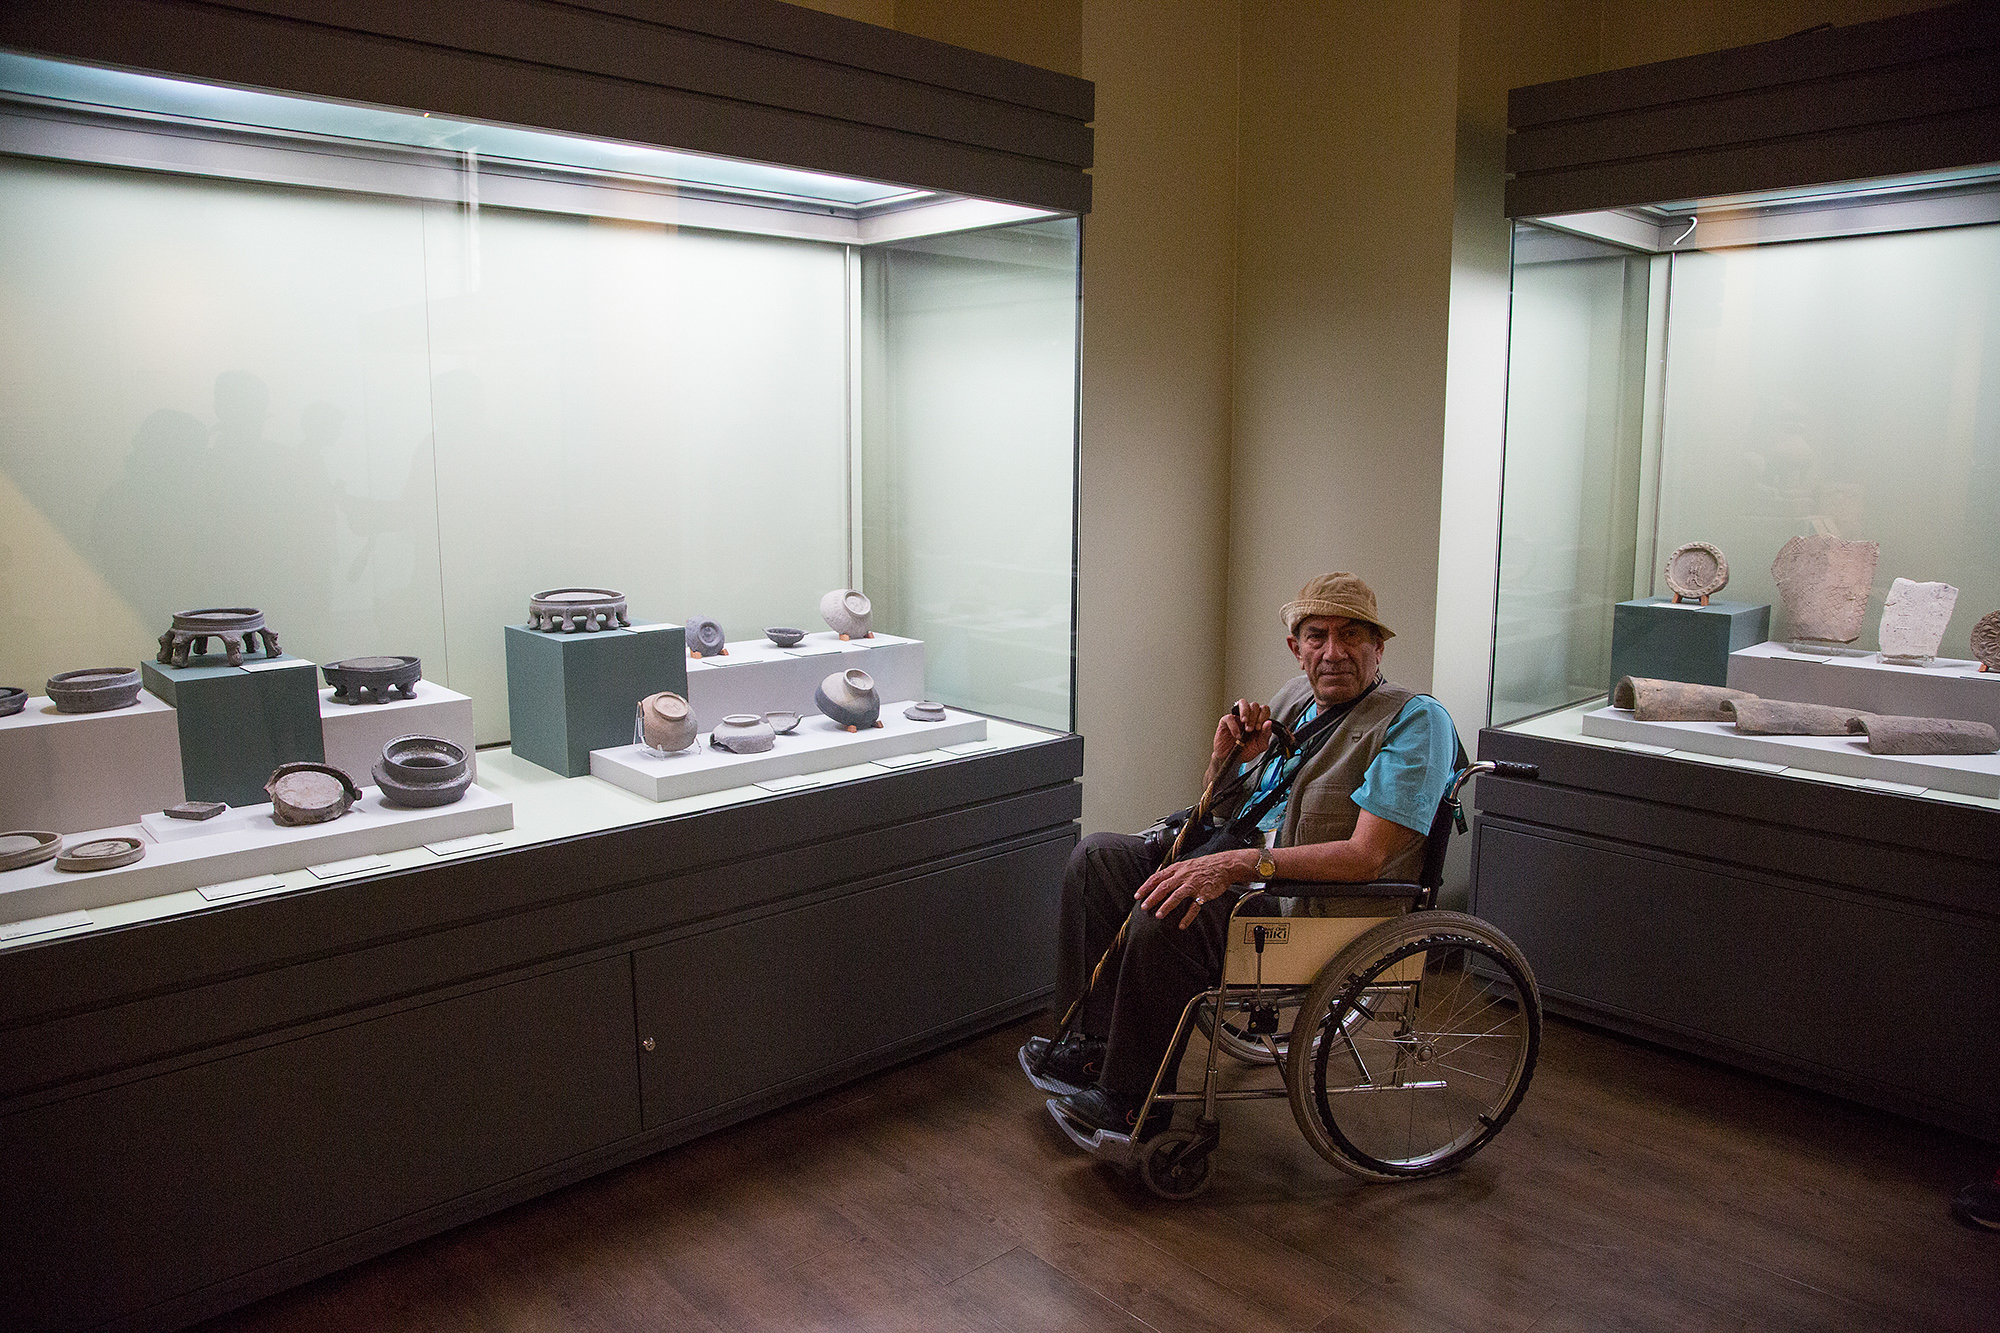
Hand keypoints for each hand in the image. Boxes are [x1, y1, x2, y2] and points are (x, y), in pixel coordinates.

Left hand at [1135, 849, 1253, 928]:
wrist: (1223, 866)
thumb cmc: (1204, 866)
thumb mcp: (1185, 865)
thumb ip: (1172, 872)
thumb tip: (1158, 879)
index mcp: (1177, 869)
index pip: (1157, 877)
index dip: (1146, 887)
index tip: (1137, 896)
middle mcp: (1183, 876)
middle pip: (1164, 887)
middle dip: (1152, 897)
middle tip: (1144, 907)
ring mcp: (1193, 885)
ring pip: (1177, 896)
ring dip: (1166, 906)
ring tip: (1158, 916)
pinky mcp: (1203, 893)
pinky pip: (1194, 907)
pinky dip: (1188, 917)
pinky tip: (1181, 925)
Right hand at [1212, 699, 1272, 768]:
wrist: (1233, 759)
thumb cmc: (1246, 751)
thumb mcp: (1260, 745)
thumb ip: (1266, 734)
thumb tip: (1269, 723)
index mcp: (1257, 720)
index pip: (1264, 709)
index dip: (1263, 716)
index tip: (1260, 728)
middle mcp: (1248, 716)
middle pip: (1254, 705)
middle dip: (1254, 717)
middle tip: (1251, 730)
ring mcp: (1236, 717)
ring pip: (1242, 703)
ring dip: (1246, 712)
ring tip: (1245, 723)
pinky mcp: (1225, 722)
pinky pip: (1229, 717)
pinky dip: (1234, 726)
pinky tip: (1237, 735)